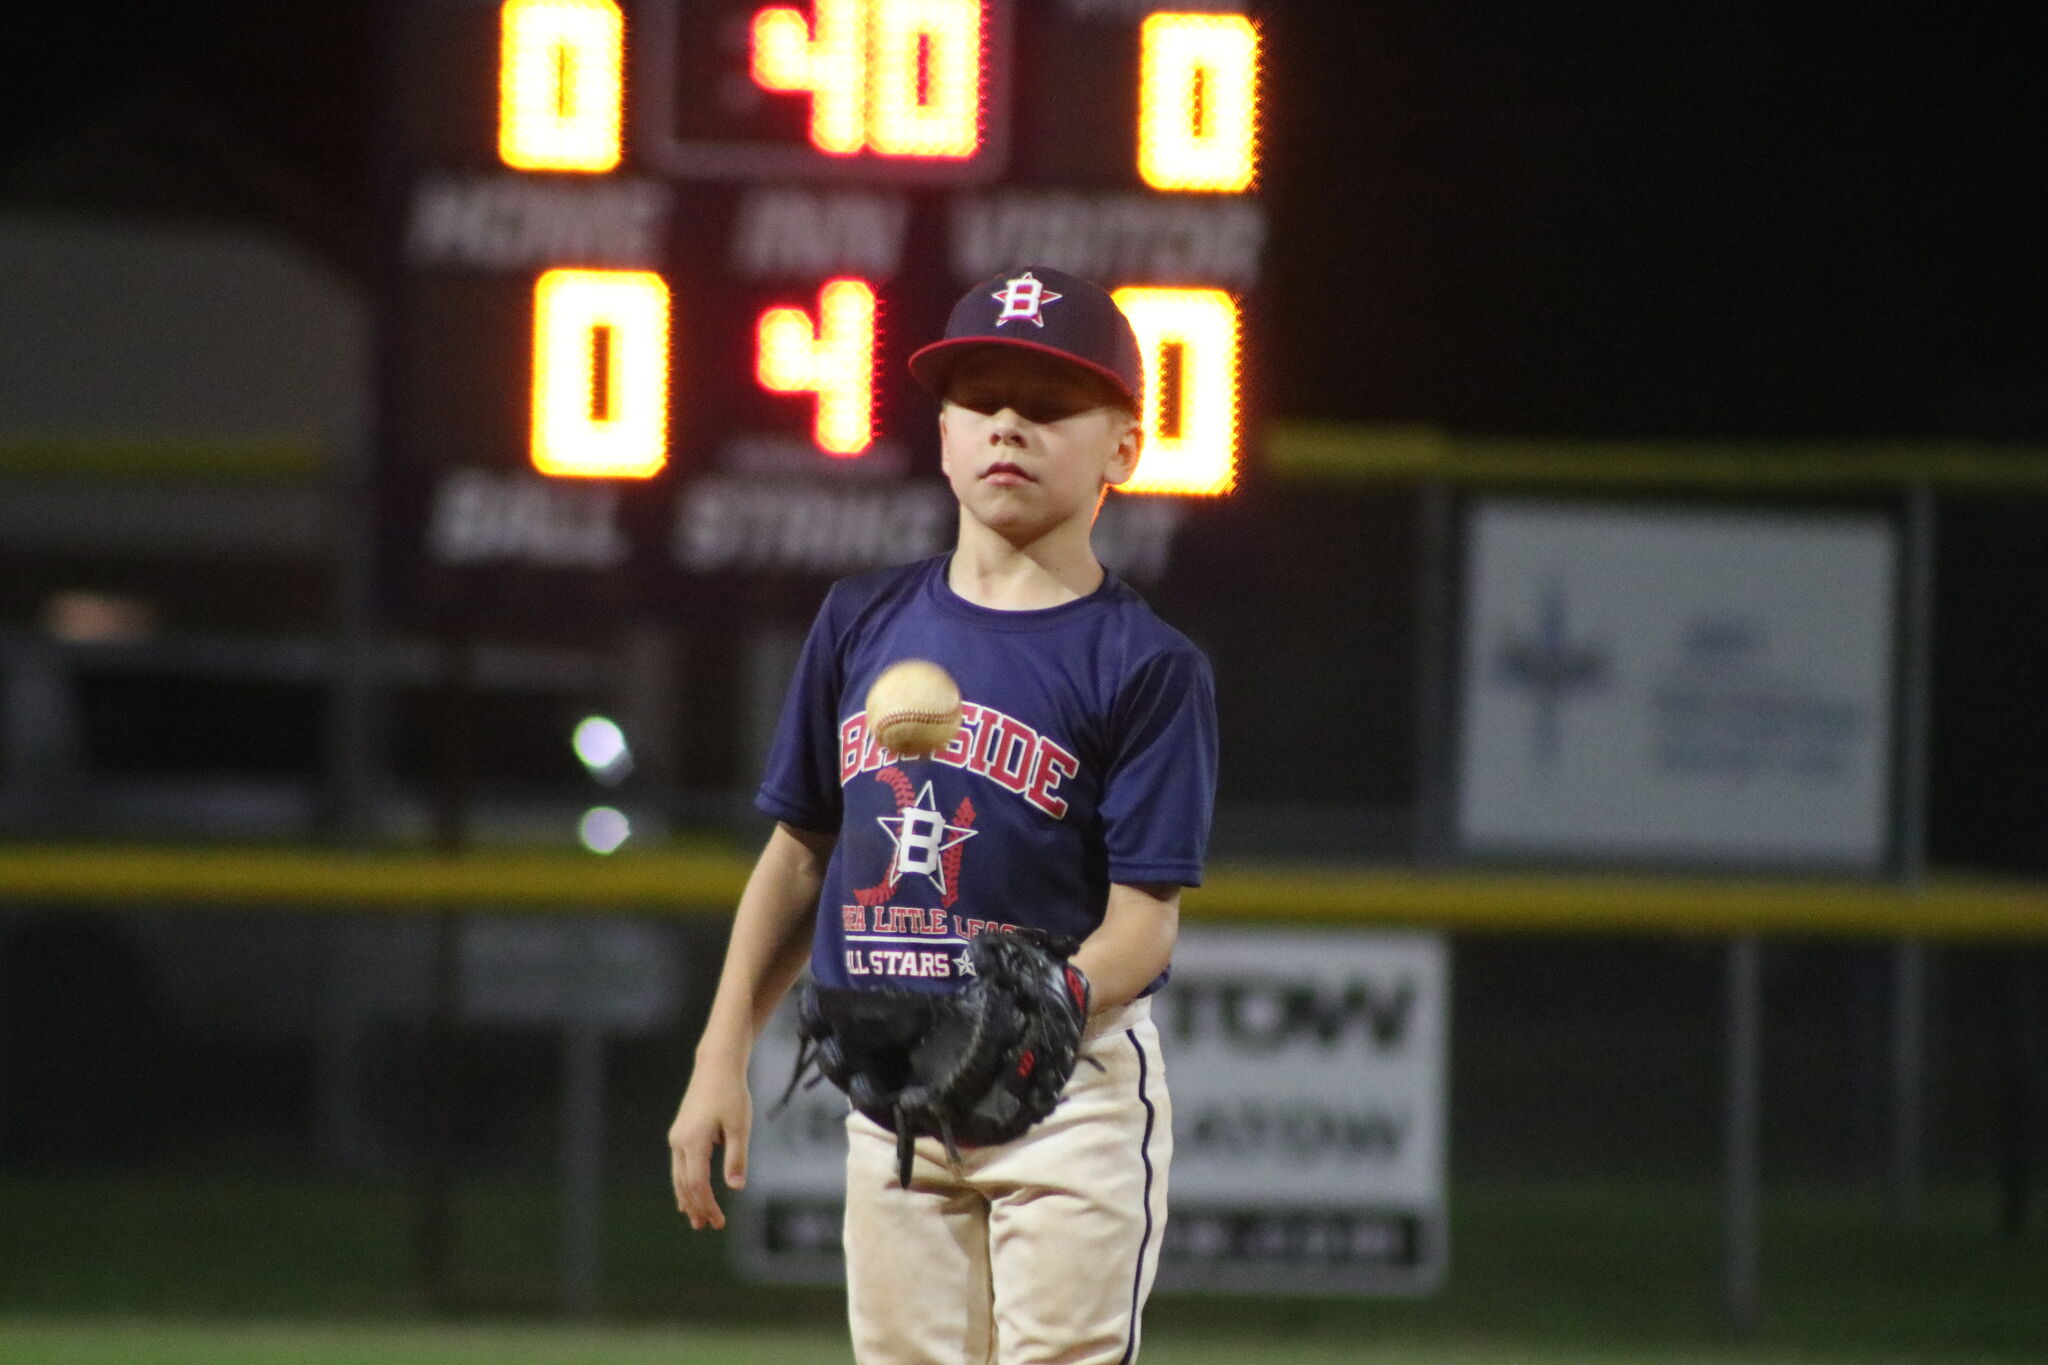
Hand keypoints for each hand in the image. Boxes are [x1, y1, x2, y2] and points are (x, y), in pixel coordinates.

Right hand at [668, 1057, 751, 1230]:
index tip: (719, 1221)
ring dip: (687, 1198)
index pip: (698, 1184)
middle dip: (696, 1206)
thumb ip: (736, 1158)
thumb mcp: (739, 1127)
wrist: (716, 1066)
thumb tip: (736, 1187)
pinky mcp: (680, 1132)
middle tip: (707, 1226)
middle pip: (685, 1184)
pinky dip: (684, 1183)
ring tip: (694, 1218)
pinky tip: (687, 1194)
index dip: (708, 1205)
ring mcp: (677, 1137)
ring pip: (678, 1176)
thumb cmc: (731, 1094)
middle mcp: (680, 1142)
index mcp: (694, 1142)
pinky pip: (679, 1165)